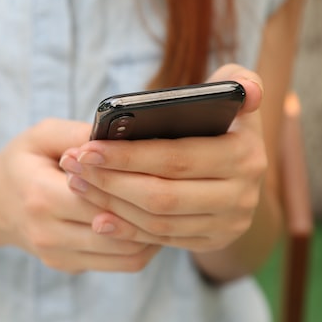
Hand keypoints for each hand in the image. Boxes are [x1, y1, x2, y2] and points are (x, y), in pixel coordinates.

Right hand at [0, 119, 160, 272]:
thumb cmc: (23, 161)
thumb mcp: (42, 135)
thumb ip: (78, 134)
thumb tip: (122, 136)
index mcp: (40, 196)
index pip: (101, 197)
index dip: (135, 184)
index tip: (162, 168)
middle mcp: (48, 233)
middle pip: (119, 229)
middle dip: (151, 209)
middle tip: (179, 189)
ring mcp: (58, 255)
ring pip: (126, 254)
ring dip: (154, 232)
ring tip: (170, 206)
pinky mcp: (69, 266)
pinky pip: (120, 264)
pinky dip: (143, 245)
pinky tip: (152, 222)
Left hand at [59, 64, 266, 252]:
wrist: (241, 168)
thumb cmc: (224, 120)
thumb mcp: (235, 94)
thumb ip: (238, 79)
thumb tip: (248, 91)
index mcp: (245, 155)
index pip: (176, 158)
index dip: (128, 155)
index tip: (87, 148)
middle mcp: (242, 195)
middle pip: (162, 195)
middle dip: (111, 181)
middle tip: (73, 166)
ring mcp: (229, 224)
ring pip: (158, 221)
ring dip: (112, 205)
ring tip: (78, 183)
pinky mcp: (212, 241)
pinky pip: (162, 240)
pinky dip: (127, 229)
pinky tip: (98, 216)